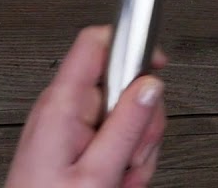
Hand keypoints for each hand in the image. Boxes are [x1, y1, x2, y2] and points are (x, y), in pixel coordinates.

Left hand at [6, 26, 167, 187]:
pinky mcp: (76, 140)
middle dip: (141, 120)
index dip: (131, 42)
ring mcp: (70, 124)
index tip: (156, 63)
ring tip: (122, 173)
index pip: (96, 42)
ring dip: (136, 146)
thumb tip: (150, 85)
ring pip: (127, 112)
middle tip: (133, 153)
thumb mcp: (98, 172)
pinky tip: (117, 176)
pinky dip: (126, 157)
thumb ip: (126, 126)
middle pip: (123, 84)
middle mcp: (63, 108)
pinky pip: (117, 134)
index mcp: (61, 105)